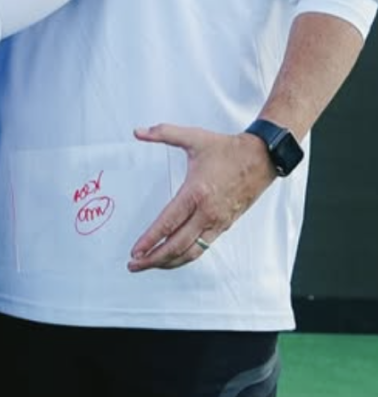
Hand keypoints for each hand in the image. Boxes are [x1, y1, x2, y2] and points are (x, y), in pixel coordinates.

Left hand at [127, 124, 276, 270]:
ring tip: (150, 265)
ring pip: (191, 252)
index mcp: (196, 193)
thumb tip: (138, 132)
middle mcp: (207, 213)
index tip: (135, 251)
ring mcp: (217, 222)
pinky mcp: (224, 226)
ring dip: (169, 262)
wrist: (262, 158)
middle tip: (134, 265)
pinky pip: (203, 248)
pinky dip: (186, 256)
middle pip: (177, 245)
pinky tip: (173, 258)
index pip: (168, 223)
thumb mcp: (194, 137)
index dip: (150, 240)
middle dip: (153, 258)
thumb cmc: (227, 149)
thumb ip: (164, 133)